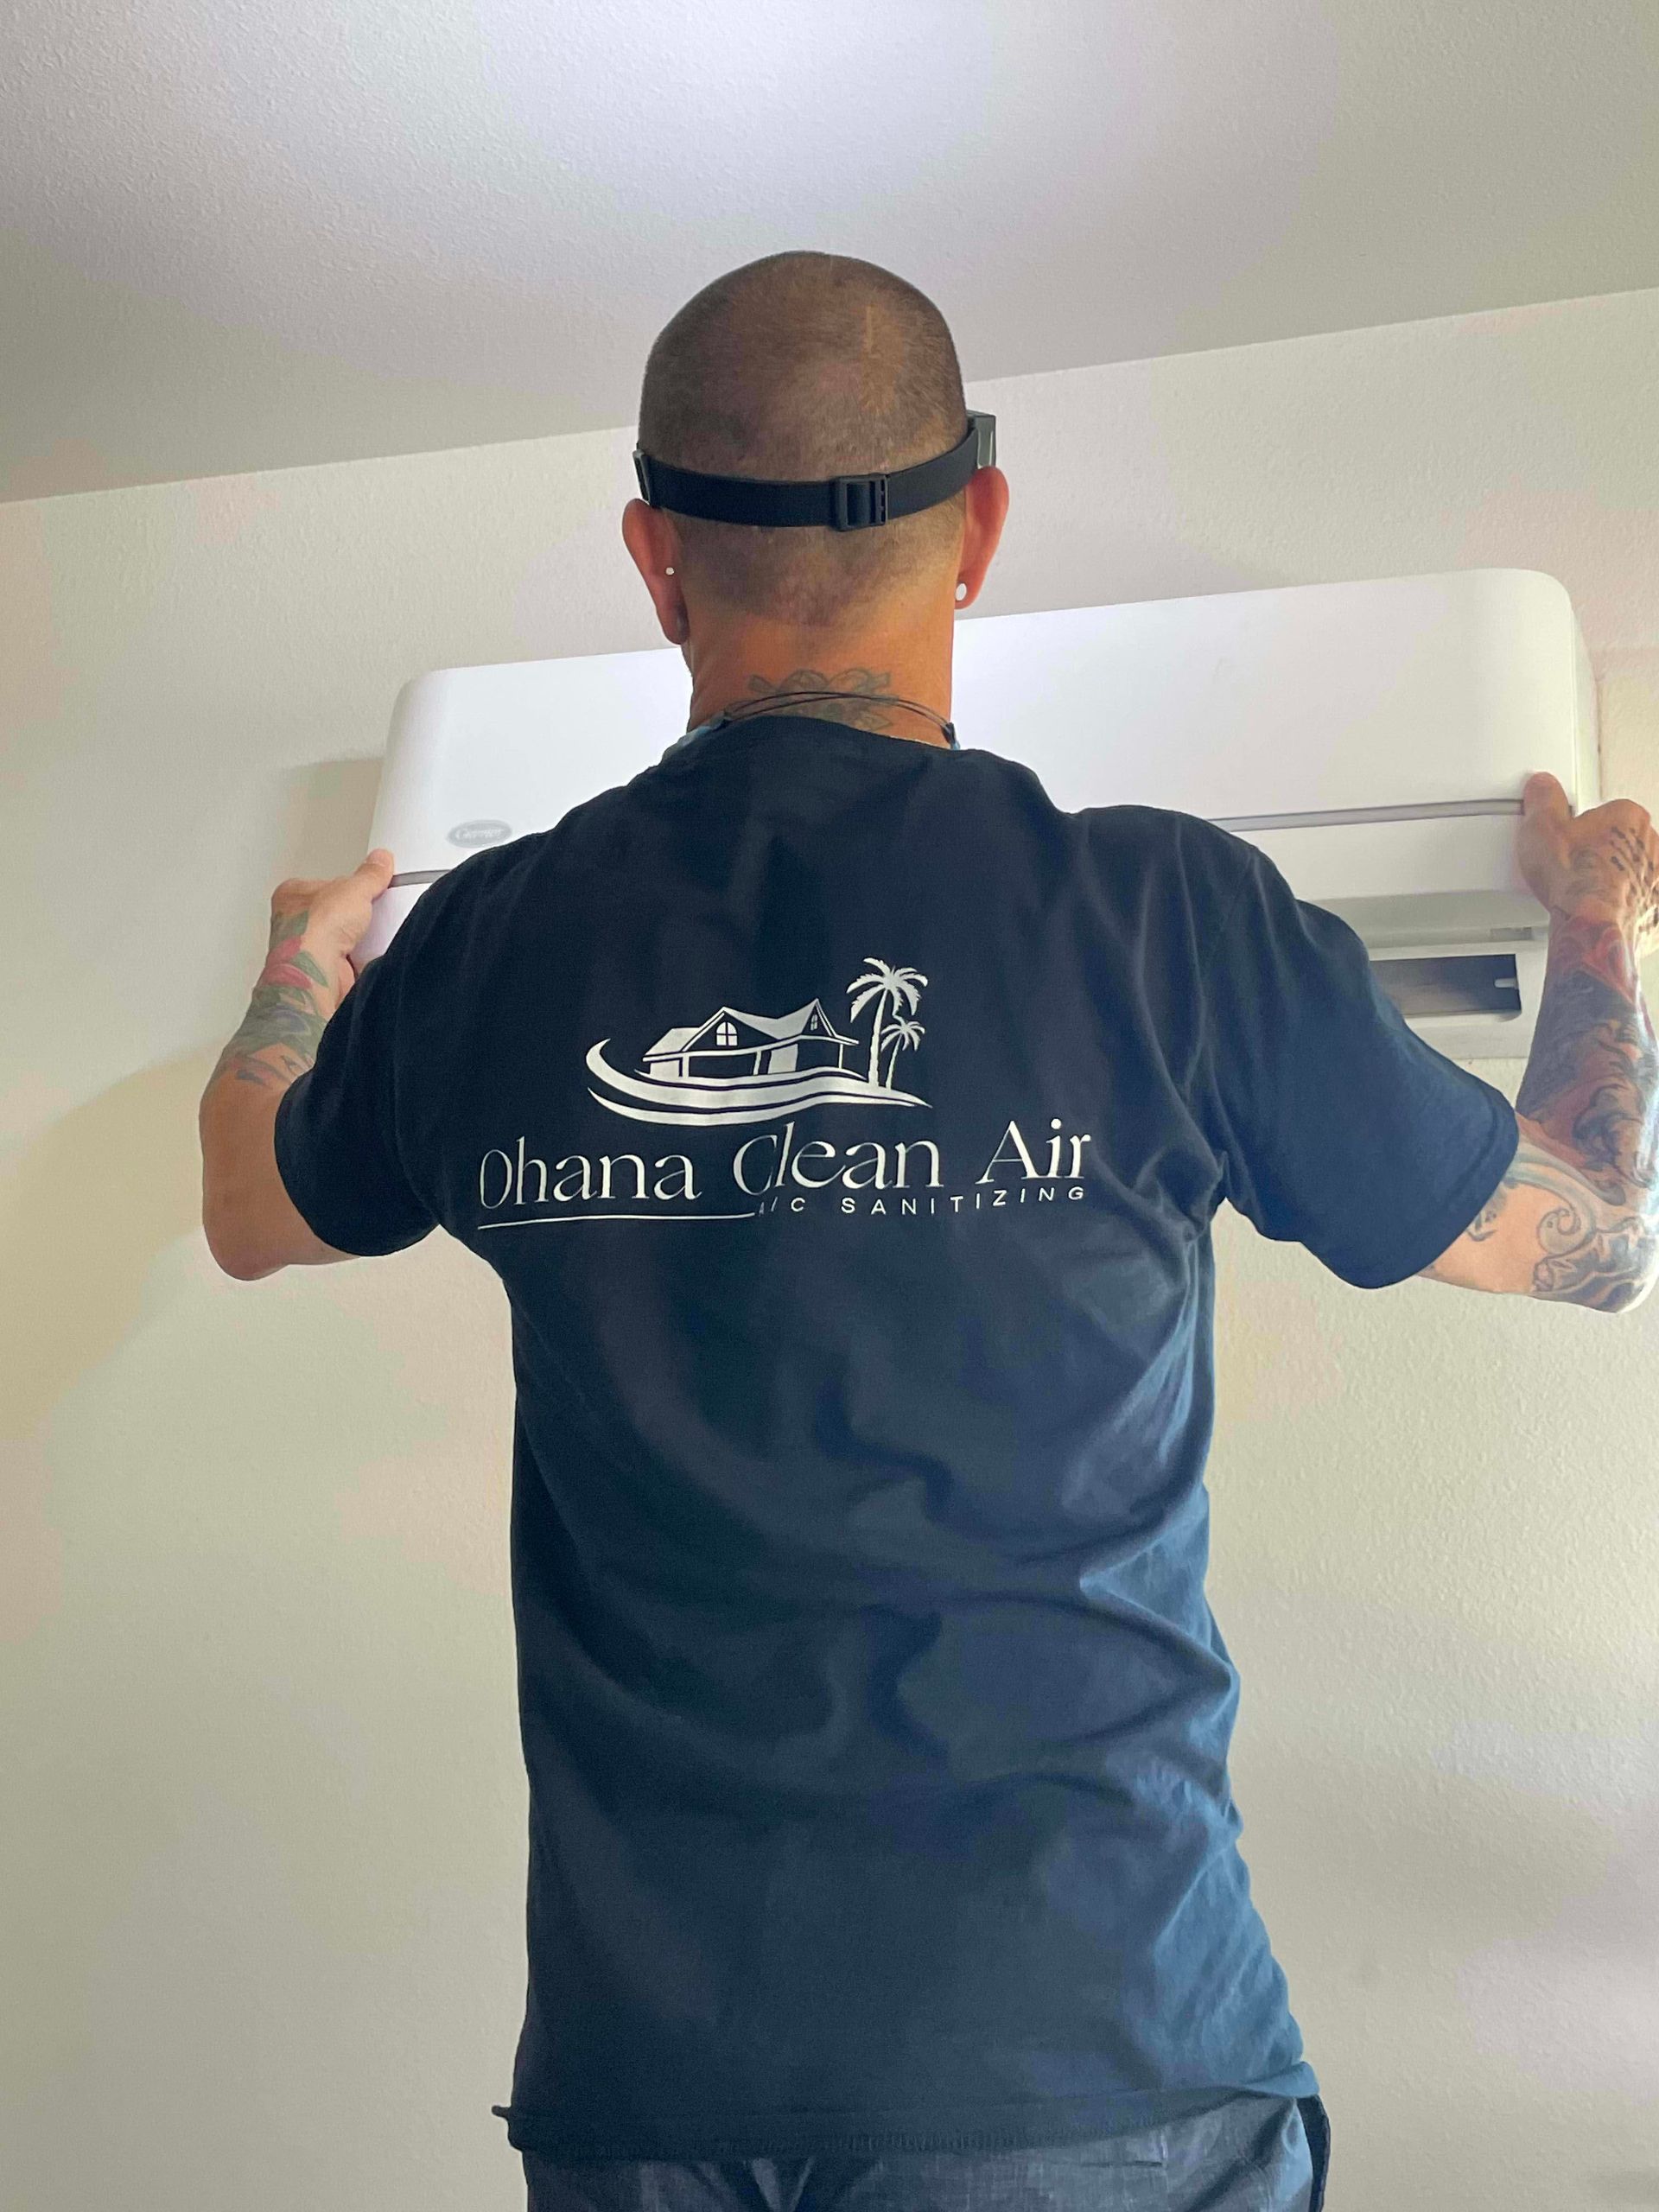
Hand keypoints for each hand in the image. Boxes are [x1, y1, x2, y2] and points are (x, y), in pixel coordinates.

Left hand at [265, 849, 394, 1004]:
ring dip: (358, 935)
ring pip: (343, 935)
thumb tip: (379, 861)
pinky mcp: (326, 969)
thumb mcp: (352, 889)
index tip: (366, 885)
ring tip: (366, 931)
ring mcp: (310, 948)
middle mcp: (295, 923)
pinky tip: (365, 951)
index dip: (347, 884)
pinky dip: (362, 955)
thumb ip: (369, 875)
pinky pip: (351, 957)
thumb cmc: (312, 930)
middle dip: (354, 912)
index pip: (324, 883)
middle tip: (366, 909)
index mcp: (291, 895)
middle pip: (335, 910)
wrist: (315, 971)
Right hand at [1518, 774, 1658, 952]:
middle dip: (1600, 852)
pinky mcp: (1655, 909)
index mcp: (1629, 817)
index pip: (1605, 813)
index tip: (1565, 840)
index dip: (1580, 828)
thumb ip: (1543, 800)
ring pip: (1632, 872)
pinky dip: (1623, 906)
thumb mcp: (1542, 828)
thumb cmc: (1576, 879)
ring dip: (1613, 879)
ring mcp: (1655, 878)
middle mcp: (1651, 844)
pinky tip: (1601, 911)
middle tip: (1573, 866)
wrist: (1592, 925)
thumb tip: (1543, 787)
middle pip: (1621, 842)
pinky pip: (1640, 903)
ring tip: (1583, 892)